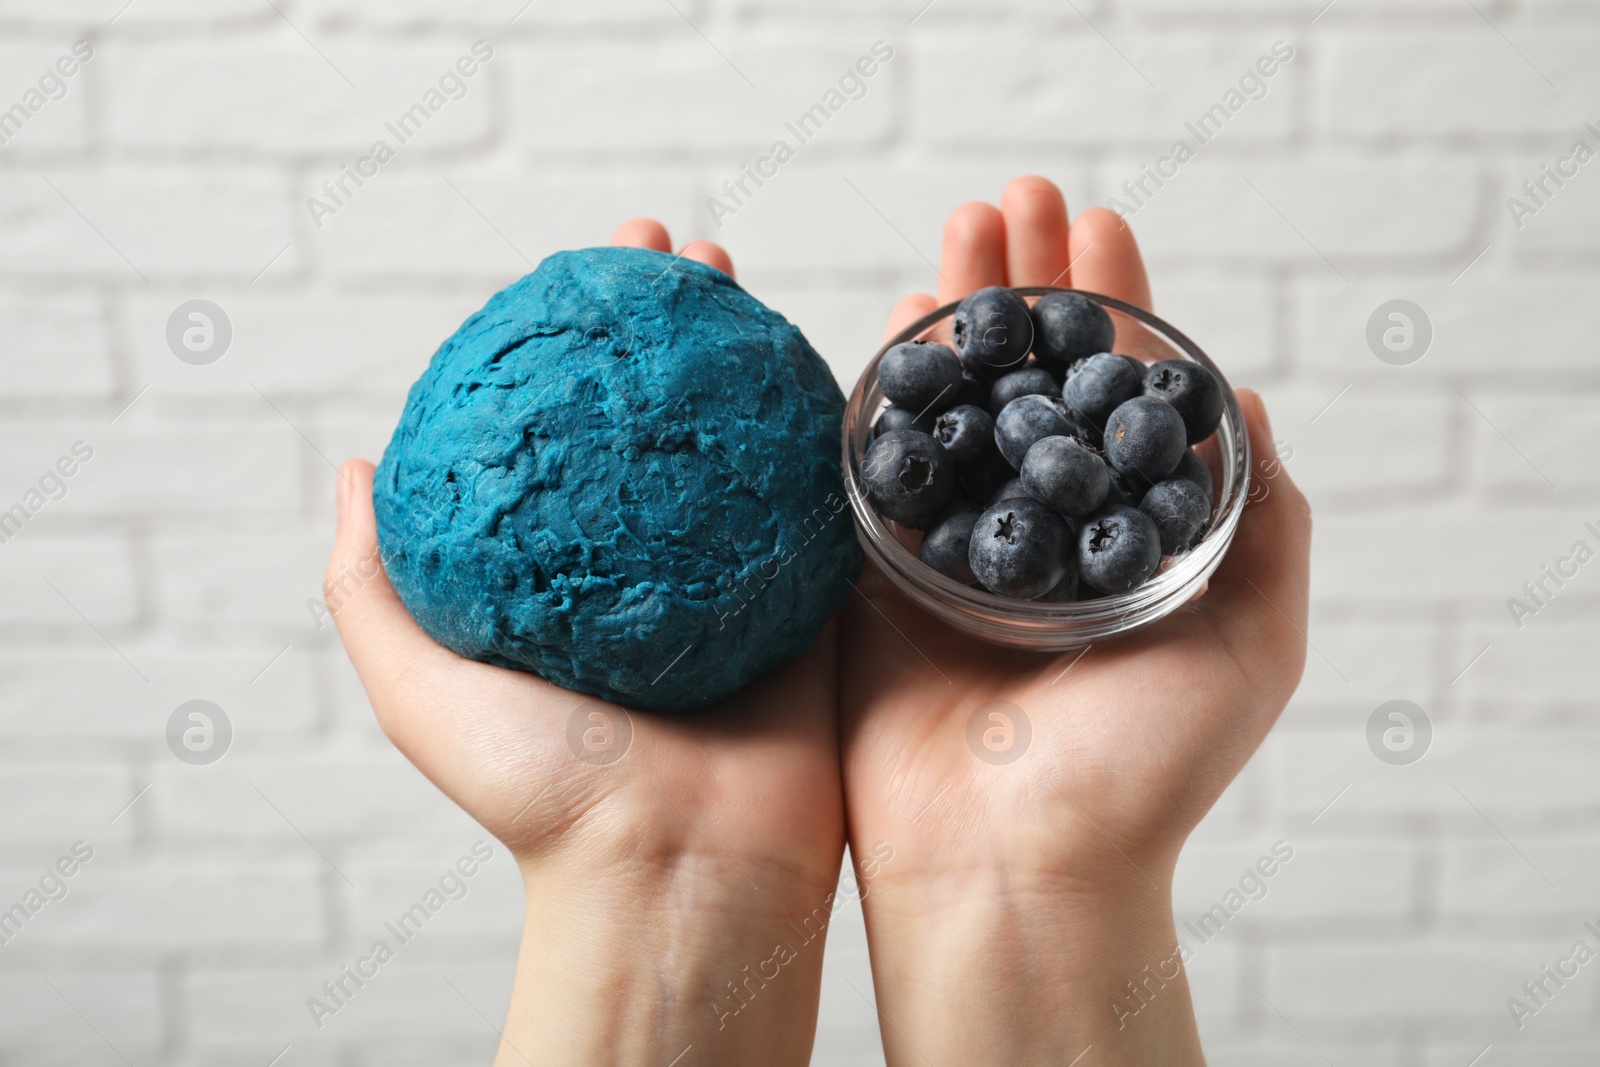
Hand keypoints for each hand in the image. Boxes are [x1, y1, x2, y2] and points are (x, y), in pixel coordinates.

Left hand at [326, 222, 844, 1066]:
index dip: (574, 345)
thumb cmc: (544, 792)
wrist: (673, 870)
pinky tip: (814, 357)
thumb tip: (352, 469)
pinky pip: (821, 498)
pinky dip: (819, 426)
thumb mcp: (418, 685)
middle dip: (670, 324)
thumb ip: (371, 584)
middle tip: (669, 254)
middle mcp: (657, 566)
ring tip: (737, 276)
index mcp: (575, 576)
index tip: (578, 278)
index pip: (573, 431)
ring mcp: (740, 577)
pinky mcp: (813, 599)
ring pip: (747, 437)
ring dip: (746, 350)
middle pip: (666, 415)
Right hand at [837, 177, 1311, 1064]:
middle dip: (1027, 281)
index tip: (1101, 223)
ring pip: (960, 402)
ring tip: (959, 232)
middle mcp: (1045, 531)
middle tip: (1017, 197)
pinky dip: (890, 388)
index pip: (1123, 393)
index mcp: (1131, 538)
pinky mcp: (878, 575)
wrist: (1012, 865)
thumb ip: (1263, 516)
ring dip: (956, 311)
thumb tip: (1241, 393)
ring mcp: (958, 549)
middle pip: (1035, 377)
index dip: (1115, 301)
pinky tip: (899, 318)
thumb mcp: (1254, 640)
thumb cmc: (1142, 770)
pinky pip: (882, 463)